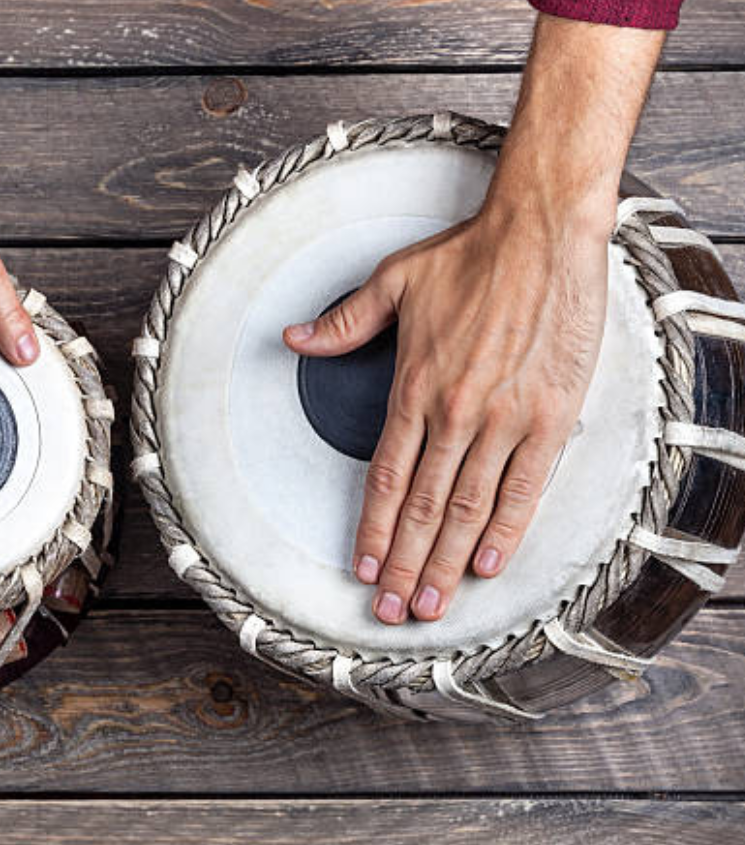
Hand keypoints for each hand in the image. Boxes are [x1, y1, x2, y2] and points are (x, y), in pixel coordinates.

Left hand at [285, 201, 607, 622]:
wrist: (540, 233)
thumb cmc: (469, 255)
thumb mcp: (392, 283)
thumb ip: (343, 323)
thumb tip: (292, 337)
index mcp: (413, 386)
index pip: (385, 477)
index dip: (370, 529)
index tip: (360, 568)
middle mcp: (455, 412)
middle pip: (421, 507)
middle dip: (401, 564)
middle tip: (390, 611)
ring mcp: (505, 418)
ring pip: (468, 509)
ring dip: (445, 562)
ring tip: (430, 605)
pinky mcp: (551, 416)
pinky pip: (525, 487)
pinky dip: (506, 531)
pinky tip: (487, 565)